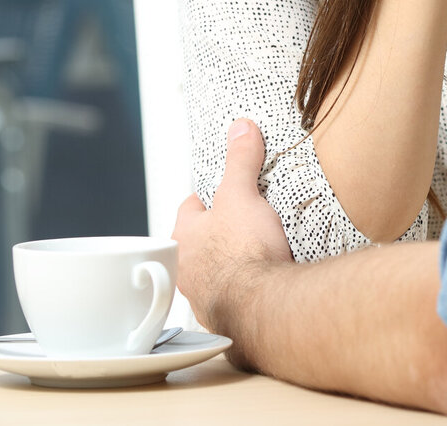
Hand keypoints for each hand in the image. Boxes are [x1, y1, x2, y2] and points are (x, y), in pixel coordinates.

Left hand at [172, 119, 291, 347]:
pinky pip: (236, 297)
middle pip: (202, 241)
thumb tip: (240, 130)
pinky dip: (247, 290)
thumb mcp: (241, 195)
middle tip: (246, 223)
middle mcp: (186, 270)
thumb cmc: (242, 256)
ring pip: (216, 272)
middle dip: (221, 233)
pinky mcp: (228, 317)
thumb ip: (240, 161)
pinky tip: (265, 283)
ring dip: (232, 265)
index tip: (224, 191)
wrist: (263, 306)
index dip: (209, 197)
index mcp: (181, 237)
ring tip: (258, 253)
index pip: (190, 208)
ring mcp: (205, 296)